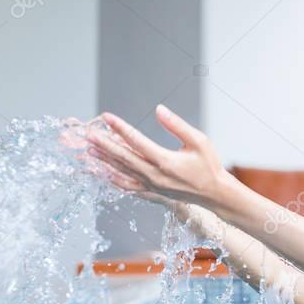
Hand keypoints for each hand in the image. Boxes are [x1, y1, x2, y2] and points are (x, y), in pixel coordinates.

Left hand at [84, 104, 228, 207]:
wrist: (215, 194)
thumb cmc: (209, 165)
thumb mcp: (199, 141)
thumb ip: (177, 125)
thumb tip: (159, 109)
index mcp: (165, 161)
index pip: (136, 141)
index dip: (119, 128)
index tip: (106, 117)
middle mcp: (155, 175)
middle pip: (123, 157)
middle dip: (104, 144)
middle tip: (88, 134)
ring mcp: (151, 186)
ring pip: (122, 172)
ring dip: (104, 161)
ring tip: (89, 151)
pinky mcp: (151, 192)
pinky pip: (127, 185)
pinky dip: (113, 178)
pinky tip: (102, 172)